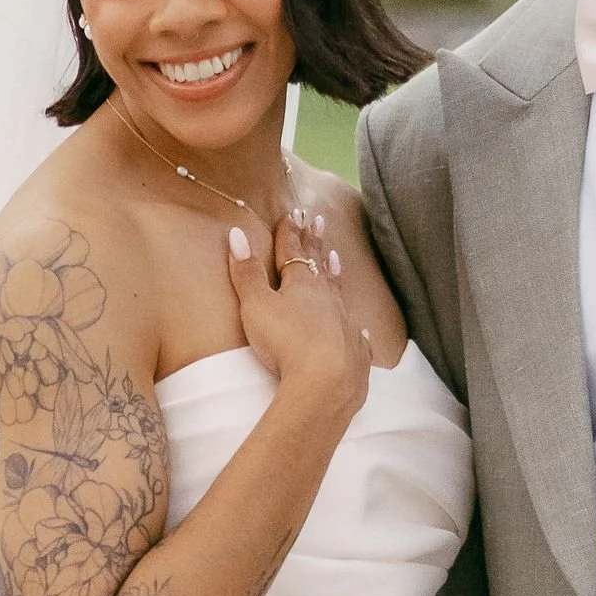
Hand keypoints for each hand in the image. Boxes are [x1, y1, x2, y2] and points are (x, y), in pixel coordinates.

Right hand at [227, 211, 367, 424]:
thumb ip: (247, 273)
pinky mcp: (355, 353)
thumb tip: (237, 234)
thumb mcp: (257, 306)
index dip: (290, 233)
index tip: (294, 213)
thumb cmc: (286, 341)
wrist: (326, 382)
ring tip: (335, 257)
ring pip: (338, 294)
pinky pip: (356, 334)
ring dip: (334, 274)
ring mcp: (345, 324)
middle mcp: (327, 299)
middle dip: (314, 243)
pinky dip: (354, 326)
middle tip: (318, 220)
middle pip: (318, 265)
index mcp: (301, 285)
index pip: (293, 251)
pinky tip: (358, 326)